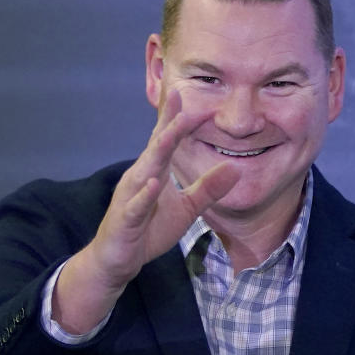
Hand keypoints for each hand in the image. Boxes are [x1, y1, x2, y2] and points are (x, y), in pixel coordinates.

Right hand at [52, 89, 239, 333]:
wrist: (118, 261)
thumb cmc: (148, 230)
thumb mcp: (186, 209)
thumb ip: (208, 189)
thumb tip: (236, 168)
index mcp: (154, 172)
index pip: (164, 140)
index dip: (174, 118)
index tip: (185, 94)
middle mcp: (139, 178)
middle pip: (155, 147)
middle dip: (168, 125)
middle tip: (181, 101)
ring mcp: (130, 197)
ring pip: (144, 170)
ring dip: (157, 153)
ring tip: (171, 134)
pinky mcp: (125, 220)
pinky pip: (135, 206)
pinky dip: (143, 195)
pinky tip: (153, 184)